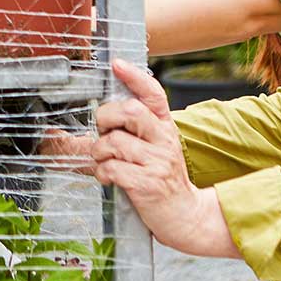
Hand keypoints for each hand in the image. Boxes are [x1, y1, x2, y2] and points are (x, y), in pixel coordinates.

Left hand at [92, 59, 239, 258]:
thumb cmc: (162, 179)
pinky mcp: (147, 184)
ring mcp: (157, 162)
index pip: (153, 94)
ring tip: (105, 161)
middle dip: (106, 117)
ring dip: (99, 152)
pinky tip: (109, 178)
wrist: (186, 216)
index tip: (116, 64)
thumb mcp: (155, 148)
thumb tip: (95, 117)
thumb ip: (131, 131)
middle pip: (131, 111)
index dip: (134, 77)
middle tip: (103, 131)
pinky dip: (102, 172)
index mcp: (165, 127)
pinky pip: (112, 168)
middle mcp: (164, 140)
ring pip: (115, 142)